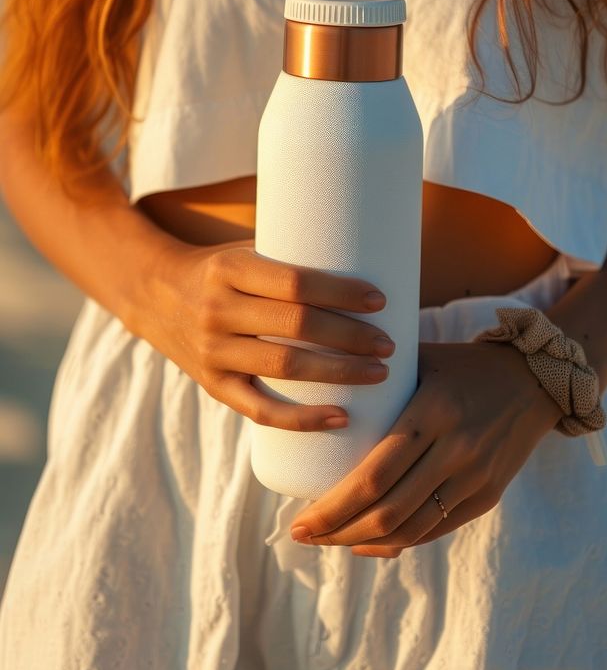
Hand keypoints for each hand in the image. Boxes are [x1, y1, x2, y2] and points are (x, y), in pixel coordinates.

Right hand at [141, 237, 395, 430]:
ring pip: (285, 368)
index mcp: (230, 269)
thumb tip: (370, 258)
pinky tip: (342, 417)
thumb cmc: (222, 268)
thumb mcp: (246, 251)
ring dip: (339, 373)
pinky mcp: (213, 385)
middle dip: (351, 337)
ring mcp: (212, 351)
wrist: (155, 293)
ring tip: (379, 374)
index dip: (340, 293)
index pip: (294, 282)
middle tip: (389, 343)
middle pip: (296, 326)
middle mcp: (217, 310)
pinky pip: (262, 410)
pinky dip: (303, 419)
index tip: (379, 301)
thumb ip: (291, 259)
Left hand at [288, 339, 564, 556]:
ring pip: (410, 529)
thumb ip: (377, 379)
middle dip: (337, 531)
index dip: (332, 507)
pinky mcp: (488, 496)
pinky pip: (435, 530)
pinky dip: (398, 543)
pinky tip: (368, 542)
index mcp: (433, 411)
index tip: (298, 519)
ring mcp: (476, 477)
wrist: (537, 379)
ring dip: (362, 542)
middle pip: (387, 511)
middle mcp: (457, 449)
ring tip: (328, 540)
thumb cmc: (463, 364)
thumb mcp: (421, 360)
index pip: (374, 475)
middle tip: (302, 534)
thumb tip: (316, 391)